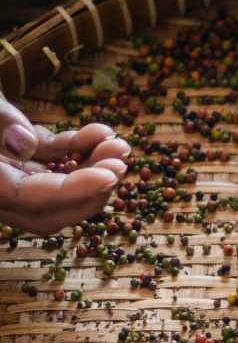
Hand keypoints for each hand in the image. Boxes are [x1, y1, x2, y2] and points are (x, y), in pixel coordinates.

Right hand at [0, 94, 129, 234]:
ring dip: (93, 169)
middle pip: (48, 209)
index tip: (109, 175)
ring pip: (56, 186)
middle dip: (91, 191)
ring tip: (120, 146)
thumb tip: (26, 145)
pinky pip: (52, 159)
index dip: (72, 191)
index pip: (28, 199)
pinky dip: (79, 149)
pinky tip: (101, 132)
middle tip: (121, 165)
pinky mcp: (15, 150)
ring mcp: (5, 169)